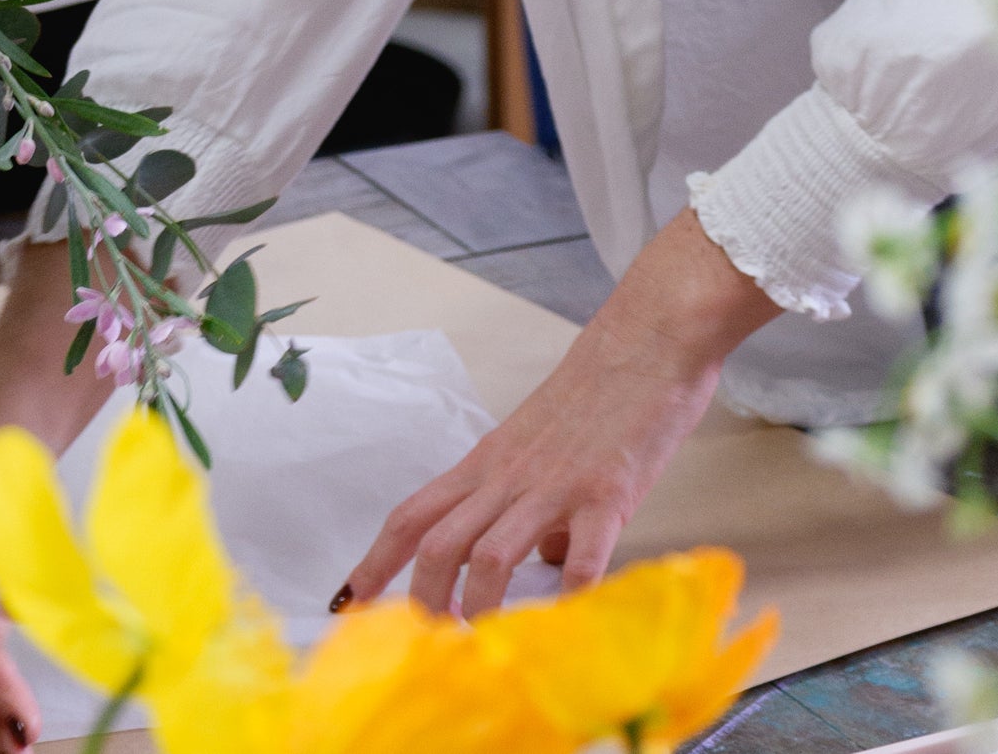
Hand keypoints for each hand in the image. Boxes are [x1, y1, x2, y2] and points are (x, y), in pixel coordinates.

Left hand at [339, 208, 781, 616]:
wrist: (649, 339)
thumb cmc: (600, 392)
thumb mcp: (543, 447)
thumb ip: (530, 503)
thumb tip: (546, 564)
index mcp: (487, 463)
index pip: (413, 515)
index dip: (375, 563)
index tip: (348, 605)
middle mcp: (509, 475)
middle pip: (438, 543)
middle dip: (419, 604)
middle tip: (418, 657)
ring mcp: (556, 484)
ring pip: (491, 555)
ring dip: (477, 610)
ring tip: (480, 656)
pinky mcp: (608, 491)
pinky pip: (583, 557)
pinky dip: (569, 601)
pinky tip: (567, 630)